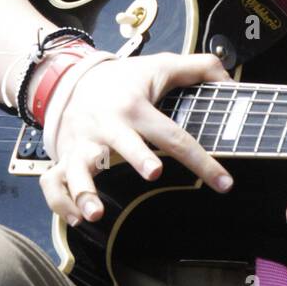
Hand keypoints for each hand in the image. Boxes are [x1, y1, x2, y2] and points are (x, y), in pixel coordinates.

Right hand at [39, 51, 234, 227]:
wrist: (73, 79)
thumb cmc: (125, 80)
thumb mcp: (162, 66)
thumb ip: (200, 68)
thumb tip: (232, 83)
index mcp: (136, 107)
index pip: (175, 136)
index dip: (202, 160)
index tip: (223, 184)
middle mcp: (109, 125)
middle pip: (125, 143)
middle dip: (137, 157)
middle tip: (153, 171)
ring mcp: (84, 143)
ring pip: (78, 168)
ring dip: (85, 191)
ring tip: (95, 213)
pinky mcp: (65, 157)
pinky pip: (54, 184)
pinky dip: (62, 203)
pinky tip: (77, 219)